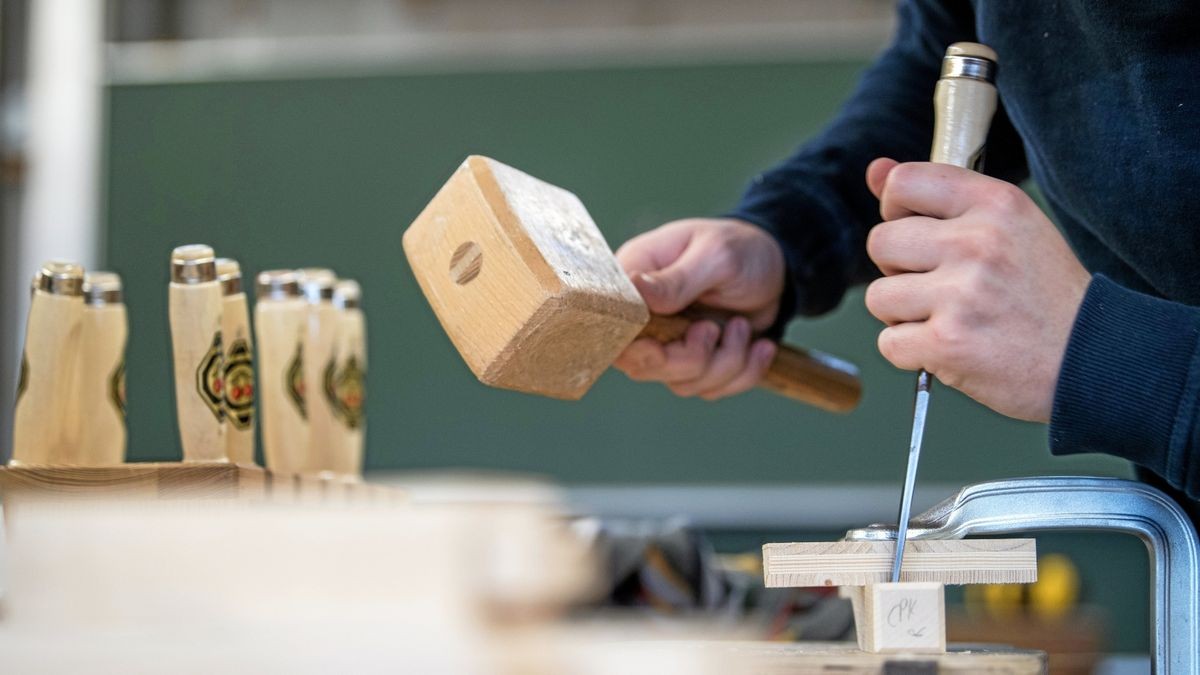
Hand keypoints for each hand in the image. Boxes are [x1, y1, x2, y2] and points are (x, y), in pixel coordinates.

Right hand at [613, 218, 783, 399]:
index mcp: (633, 284)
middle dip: (692, 359)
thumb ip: (676, 280)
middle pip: (643, 366)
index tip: (674, 339)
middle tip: (714, 328)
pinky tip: (760, 346)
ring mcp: (669, 345)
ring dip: (726, 363)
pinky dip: (743, 373)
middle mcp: (644, 319)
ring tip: (743, 326)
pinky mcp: (696, 363)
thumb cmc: (740, 249)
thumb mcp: (715, 256)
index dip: (638, 347)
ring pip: (682, 383)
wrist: (777, 268)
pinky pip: (710, 389)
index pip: (614, 329)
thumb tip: (633, 289)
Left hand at [863, 158, 1091, 421]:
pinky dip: (910, 352)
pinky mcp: (948, 343)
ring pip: (878, 295)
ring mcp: (962, 294)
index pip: (903, 182)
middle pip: (881, 242)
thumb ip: (937, 195)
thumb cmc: (1043, 293)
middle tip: (938, 286)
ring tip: (946, 318)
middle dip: (897, 269)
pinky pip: (889, 342)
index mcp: (996, 204)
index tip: (916, 231)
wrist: (1092, 358)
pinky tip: (948, 348)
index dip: (895, 210)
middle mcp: (978, 242)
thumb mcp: (1007, 227)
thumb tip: (875, 169)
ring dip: (902, 314)